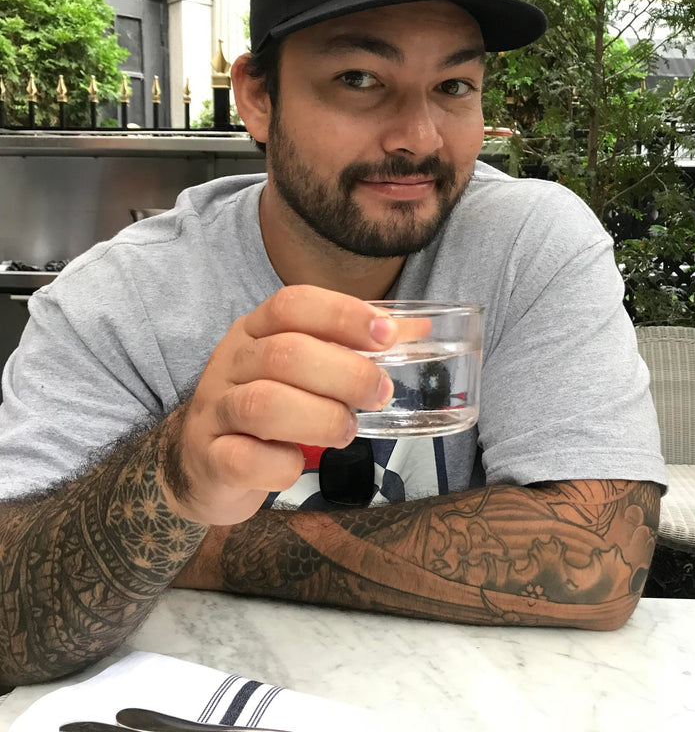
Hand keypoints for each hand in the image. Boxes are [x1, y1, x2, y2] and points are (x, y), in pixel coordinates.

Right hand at [165, 286, 398, 524]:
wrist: (200, 464)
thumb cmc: (265, 408)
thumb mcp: (300, 368)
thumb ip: (353, 348)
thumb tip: (419, 329)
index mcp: (255, 331)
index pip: (292, 305)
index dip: (342, 315)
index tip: (387, 336)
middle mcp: (230, 363)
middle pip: (285, 354)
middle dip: (346, 374)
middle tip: (379, 395)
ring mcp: (215, 411)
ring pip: (264, 405)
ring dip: (320, 418)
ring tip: (345, 431)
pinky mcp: (211, 459)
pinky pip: (246, 460)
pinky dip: (282, 465)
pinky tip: (296, 464)